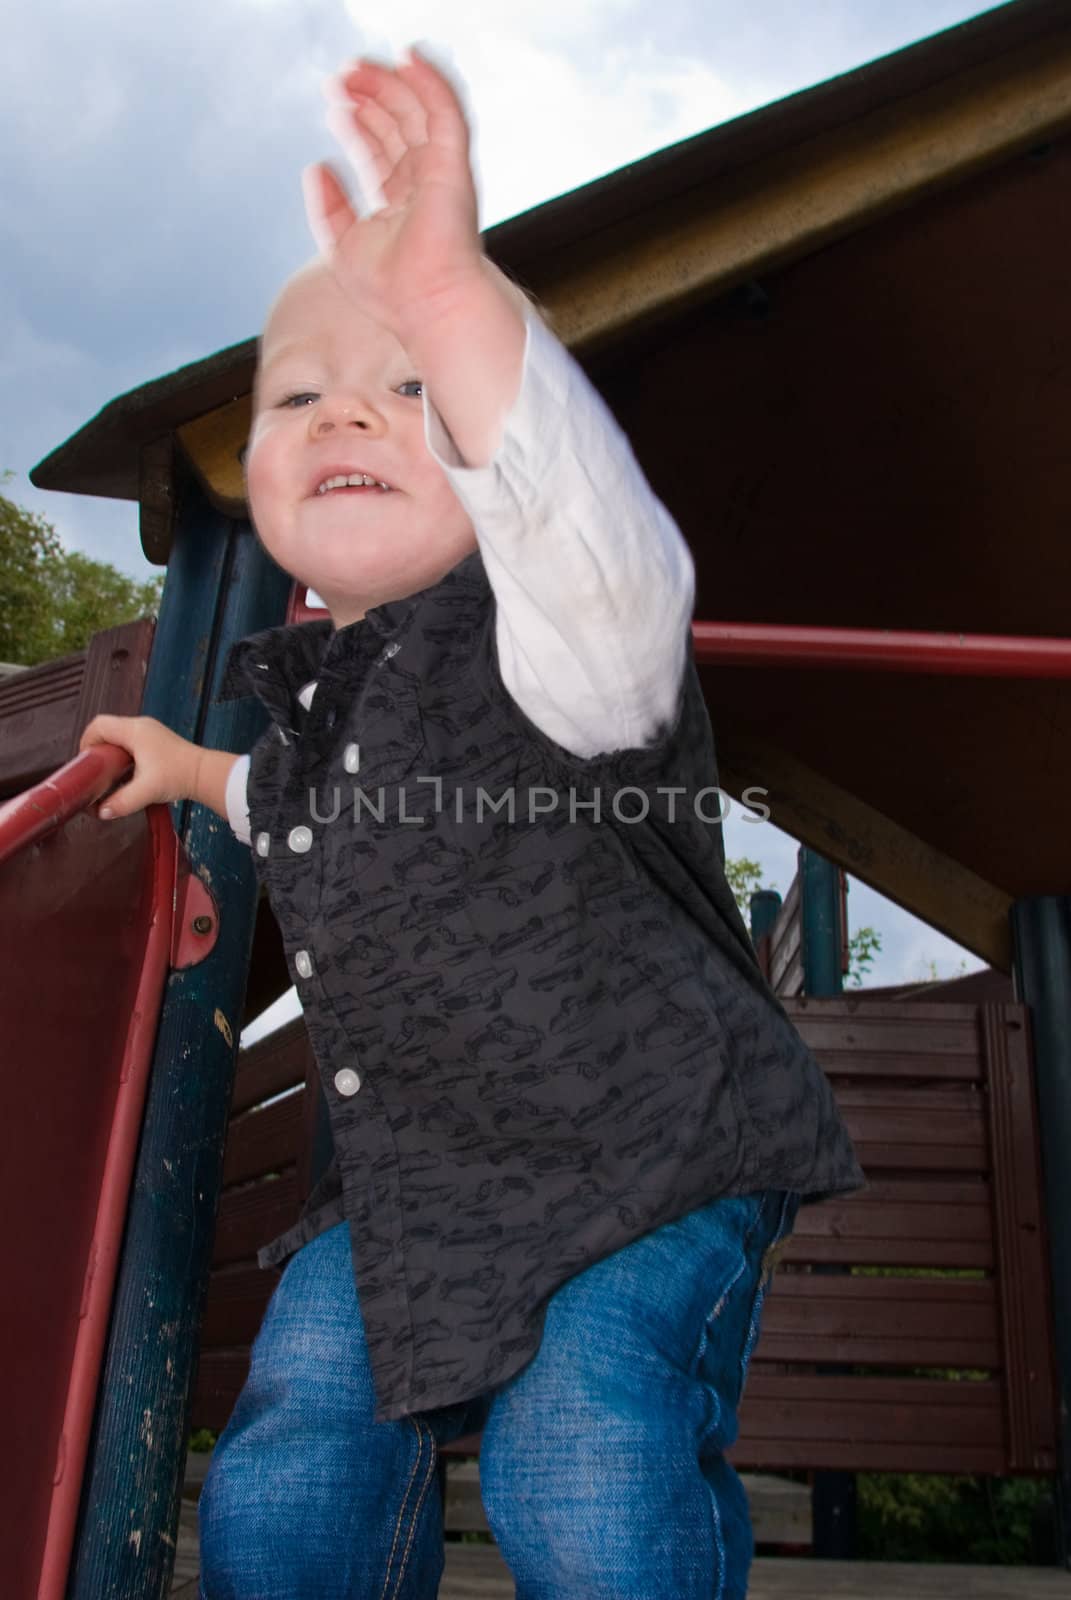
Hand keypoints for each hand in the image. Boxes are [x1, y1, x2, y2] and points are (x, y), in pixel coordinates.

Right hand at [79, 715, 201, 818]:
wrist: (205, 774)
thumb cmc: (179, 776)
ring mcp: (150, 731)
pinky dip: (123, 753)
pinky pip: (131, 741)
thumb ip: (122, 802)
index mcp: (135, 730)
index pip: (99, 725)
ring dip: (111, 751)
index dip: (87, 741)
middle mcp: (141, 726)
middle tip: (96, 770)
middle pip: (107, 728)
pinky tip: (126, 773)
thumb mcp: (147, 791)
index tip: (87, 762)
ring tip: (109, 773)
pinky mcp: (157, 740)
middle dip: (97, 748)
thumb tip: (101, 812)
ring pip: (119, 735)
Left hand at [303, 47, 484, 335]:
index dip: (358, 123)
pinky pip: (444, 111)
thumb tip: (316, 166)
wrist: (425, 305)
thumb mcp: (341, 246)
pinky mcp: (453, 165)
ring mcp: (440, 173)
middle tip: (341, 78)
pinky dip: (430, 81)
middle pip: (397, 126)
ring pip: (417, 112)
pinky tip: (408, 58)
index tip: (335, 104)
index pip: (380, 151)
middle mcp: (423, 185)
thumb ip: (328, 206)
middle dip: (369, 97)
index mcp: (400, 204)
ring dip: (390, 83)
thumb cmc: (391, 292)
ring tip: (357, 67)